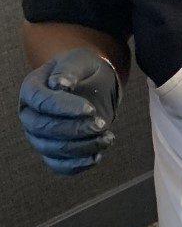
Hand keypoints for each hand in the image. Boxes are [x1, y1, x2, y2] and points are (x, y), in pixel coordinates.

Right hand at [19, 48, 119, 174]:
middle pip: (43, 128)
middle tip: (101, 125)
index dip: (64, 108)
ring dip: (81, 147)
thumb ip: (69, 69)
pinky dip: (76, 165)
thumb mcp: (80, 60)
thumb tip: (59, 84)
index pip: (41, 102)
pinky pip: (58, 166)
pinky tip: (97, 156)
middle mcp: (30, 114)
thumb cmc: (84, 69)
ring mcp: (39, 135)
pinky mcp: (53, 151)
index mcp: (32, 89)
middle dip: (74, 130)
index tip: (90, 109)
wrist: (93, 83)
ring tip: (107, 138)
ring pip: (51, 149)